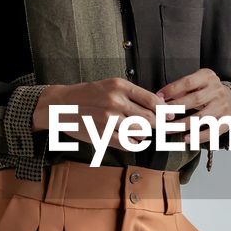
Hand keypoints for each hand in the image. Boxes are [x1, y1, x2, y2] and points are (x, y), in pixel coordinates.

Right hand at [32, 78, 164, 148]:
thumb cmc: (87, 94)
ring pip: (140, 132)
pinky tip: (131, 140)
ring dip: (143, 135)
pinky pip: (127, 144)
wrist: (60, 105)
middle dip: (157, 125)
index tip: (171, 116)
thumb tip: (159, 106)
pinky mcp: (101, 134)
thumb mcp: (110, 85)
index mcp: (119, 86)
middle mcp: (115, 101)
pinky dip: (134, 144)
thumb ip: (132, 94)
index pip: (152, 100)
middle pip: (149, 118)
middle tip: (160, 127)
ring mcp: (108, 119)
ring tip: (139, 132)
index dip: (165, 111)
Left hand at [156, 68, 230, 145]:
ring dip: (182, 124)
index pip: (188, 82)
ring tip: (168, 129)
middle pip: (195, 100)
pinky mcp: (227, 121)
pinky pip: (212, 131)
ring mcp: (223, 106)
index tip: (158, 98)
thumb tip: (160, 97)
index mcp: (208, 77)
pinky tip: (186, 139)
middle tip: (160, 116)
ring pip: (201, 117)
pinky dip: (198, 136)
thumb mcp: (198, 83)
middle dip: (175, 108)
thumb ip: (181, 89)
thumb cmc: (208, 92)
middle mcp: (218, 90)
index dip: (172, 90)